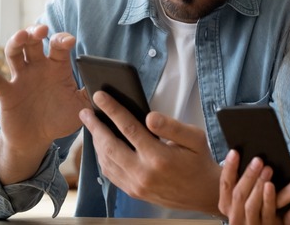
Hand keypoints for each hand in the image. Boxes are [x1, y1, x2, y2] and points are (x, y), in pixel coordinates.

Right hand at [0, 25, 90, 183]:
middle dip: (36, 32)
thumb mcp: (81, 108)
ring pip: (14, 53)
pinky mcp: (7, 93)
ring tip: (21, 37)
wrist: (38, 140)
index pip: (58, 46)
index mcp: (57, 68)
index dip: (62, 40)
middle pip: (33, 42)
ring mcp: (21, 78)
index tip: (69, 41)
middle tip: (42, 30)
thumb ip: (93, 96)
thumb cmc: (60, 119)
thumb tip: (107, 88)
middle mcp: (38, 68)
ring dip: (15, 42)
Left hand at [79, 93, 221, 214]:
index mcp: (159, 157)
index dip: (112, 110)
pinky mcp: (133, 191)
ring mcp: (136, 185)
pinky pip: (110, 173)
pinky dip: (102, 158)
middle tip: (85, 111)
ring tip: (92, 126)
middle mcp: (144, 173)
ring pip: (106, 161)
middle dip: (95, 126)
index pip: (129, 128)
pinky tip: (101, 146)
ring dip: (96, 142)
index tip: (99, 97)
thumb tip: (149, 116)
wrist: (204, 193)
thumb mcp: (195, 137)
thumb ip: (172, 125)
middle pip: (109, 145)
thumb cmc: (199, 161)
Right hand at [219, 149, 282, 224]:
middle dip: (248, 176)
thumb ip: (244, 181)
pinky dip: (268, 199)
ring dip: (258, 185)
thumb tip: (249, 156)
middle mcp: (235, 216)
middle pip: (238, 194)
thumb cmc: (256, 206)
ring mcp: (249, 224)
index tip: (234, 152)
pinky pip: (266, 214)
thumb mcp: (245, 195)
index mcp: (226, 205)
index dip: (229, 168)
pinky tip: (270, 186)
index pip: (225, 184)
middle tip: (258, 160)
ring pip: (250, 205)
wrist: (265, 224)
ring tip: (267, 169)